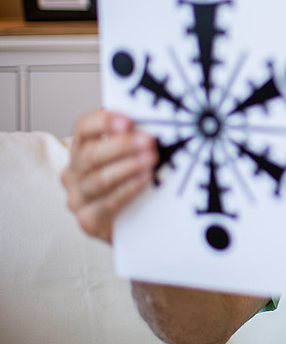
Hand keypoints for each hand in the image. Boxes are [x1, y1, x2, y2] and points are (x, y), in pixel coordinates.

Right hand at [61, 109, 156, 242]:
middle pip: (91, 154)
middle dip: (122, 145)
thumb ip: (134, 139)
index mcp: (81, 150)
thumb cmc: (134, 181)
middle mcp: (74, 173)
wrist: (135, 222)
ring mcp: (78, 198)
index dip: (105, 122)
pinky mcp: (88, 220)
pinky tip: (144, 181)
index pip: (84, 128)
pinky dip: (128, 190)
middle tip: (148, 141)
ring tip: (150, 159)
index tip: (128, 121)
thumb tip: (152, 122)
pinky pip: (108, 203)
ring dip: (127, 167)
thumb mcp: (133, 156)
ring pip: (98, 179)